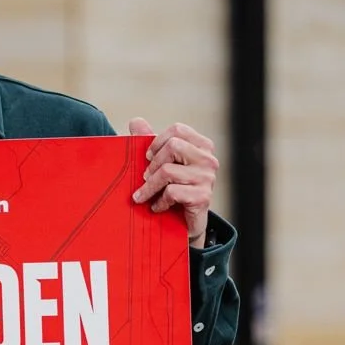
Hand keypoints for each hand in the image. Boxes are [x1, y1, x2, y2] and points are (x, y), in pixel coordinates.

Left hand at [129, 118, 218, 249]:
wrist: (184, 224)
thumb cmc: (172, 188)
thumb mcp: (159, 163)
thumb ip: (148, 141)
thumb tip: (135, 120)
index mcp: (201, 146)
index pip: (178, 130)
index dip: (157, 142)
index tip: (147, 158)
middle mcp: (208, 160)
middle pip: (173, 146)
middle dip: (153, 164)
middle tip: (145, 178)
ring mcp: (207, 179)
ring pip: (168, 171)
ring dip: (150, 186)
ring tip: (143, 196)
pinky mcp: (202, 197)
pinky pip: (172, 192)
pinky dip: (159, 201)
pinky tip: (157, 207)